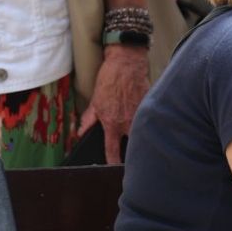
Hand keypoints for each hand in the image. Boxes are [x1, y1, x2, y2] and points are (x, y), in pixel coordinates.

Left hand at [76, 45, 148, 164]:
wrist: (127, 62)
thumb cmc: (110, 78)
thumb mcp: (95, 100)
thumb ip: (89, 119)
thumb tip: (80, 131)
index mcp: (112, 123)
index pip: (112, 150)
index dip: (113, 161)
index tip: (115, 168)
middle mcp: (128, 122)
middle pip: (133, 144)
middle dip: (133, 149)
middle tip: (134, 152)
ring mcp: (141, 114)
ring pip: (143, 131)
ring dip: (142, 133)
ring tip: (144, 134)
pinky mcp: (151, 105)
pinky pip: (150, 116)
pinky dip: (149, 118)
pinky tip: (149, 115)